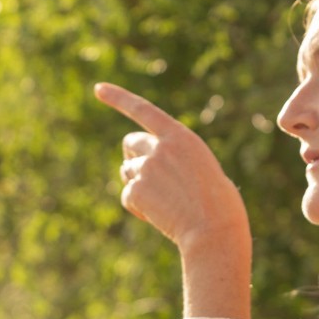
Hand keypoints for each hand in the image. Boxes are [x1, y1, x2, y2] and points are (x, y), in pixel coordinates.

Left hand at [94, 83, 249, 250]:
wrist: (214, 229)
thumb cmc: (220, 205)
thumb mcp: (205, 169)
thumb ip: (179, 160)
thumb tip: (149, 172)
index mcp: (181, 137)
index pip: (143, 110)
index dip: (119, 98)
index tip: (98, 89)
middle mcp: (161, 147)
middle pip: (130, 143)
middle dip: (133, 156)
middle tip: (146, 176)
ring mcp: (147, 168)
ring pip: (128, 172)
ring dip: (139, 185)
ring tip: (164, 203)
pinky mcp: (137, 190)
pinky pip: (127, 196)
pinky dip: (138, 207)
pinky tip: (158, 216)